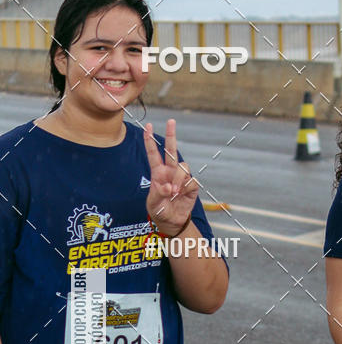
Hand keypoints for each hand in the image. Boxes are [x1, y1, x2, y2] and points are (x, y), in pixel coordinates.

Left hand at [143, 119, 198, 236]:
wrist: (172, 222)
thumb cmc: (159, 210)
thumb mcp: (153, 204)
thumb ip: (159, 194)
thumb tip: (169, 187)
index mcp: (157, 173)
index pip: (153, 153)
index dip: (150, 140)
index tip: (148, 126)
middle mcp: (170, 172)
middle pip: (171, 150)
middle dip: (171, 135)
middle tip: (171, 121)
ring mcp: (181, 178)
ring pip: (183, 167)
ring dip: (178, 178)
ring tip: (174, 192)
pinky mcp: (191, 186)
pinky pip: (191, 181)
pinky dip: (185, 188)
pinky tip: (181, 195)